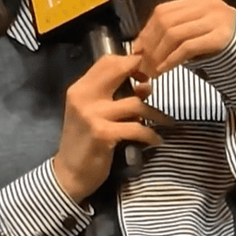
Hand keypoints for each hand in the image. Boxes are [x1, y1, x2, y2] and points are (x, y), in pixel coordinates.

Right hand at [53, 54, 174, 203]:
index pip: (106, 61)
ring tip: (166, 122)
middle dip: (142, 73)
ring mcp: (92, 115)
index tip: (142, 74)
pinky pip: (137, 128)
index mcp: (80, 89)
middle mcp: (84, 96)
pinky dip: (151, 135)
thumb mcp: (95, 115)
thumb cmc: (84, 142)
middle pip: (118, 70)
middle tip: (154, 86)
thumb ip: (117, 98)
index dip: (128, 62)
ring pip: (135, 103)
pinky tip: (156, 140)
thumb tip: (146, 86)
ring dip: (155, 113)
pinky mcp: (103, 134)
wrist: (69, 174)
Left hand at [131, 0, 235, 78]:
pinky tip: (163, 70)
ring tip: (152, 71)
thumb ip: (175, 34)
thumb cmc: (224, 51)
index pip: (163, 11)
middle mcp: (209, 5)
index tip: (137, 50)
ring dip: (158, 55)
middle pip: (165, 21)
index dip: (146, 31)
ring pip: (174, 33)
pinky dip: (170, 60)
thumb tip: (140, 46)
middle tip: (142, 65)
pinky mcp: (221, 37)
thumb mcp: (198, 35)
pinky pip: (187, 47)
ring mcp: (217, 19)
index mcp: (201, 1)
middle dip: (149, 45)